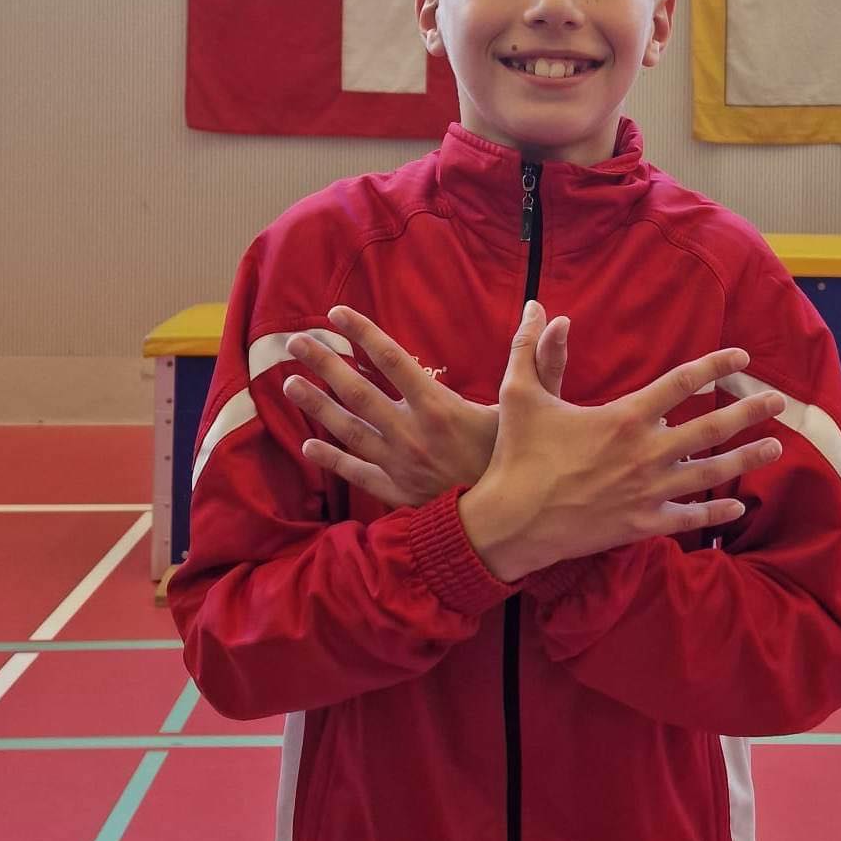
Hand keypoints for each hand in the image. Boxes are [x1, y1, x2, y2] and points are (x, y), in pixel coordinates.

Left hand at [283, 305, 570, 507]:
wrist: (512, 526)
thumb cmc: (523, 460)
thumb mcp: (534, 405)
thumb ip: (540, 359)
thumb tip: (552, 316)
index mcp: (439, 407)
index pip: (392, 359)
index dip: (362, 333)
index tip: (336, 314)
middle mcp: (411, 433)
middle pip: (358, 391)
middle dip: (324, 363)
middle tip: (294, 341)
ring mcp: (399, 464)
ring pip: (348, 429)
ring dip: (316, 406)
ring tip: (288, 384)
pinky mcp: (396, 492)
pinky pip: (356, 472)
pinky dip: (330, 460)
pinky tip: (307, 447)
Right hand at [458, 301, 784, 582]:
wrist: (512, 522)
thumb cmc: (517, 455)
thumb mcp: (520, 394)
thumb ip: (530, 347)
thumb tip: (537, 306)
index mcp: (624, 417)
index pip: (682, 383)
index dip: (716, 365)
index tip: (741, 356)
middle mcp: (646, 453)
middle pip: (712, 429)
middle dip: (750, 411)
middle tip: (780, 401)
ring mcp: (649, 491)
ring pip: (711, 473)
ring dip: (746, 458)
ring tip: (775, 447)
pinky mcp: (643, 523)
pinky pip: (690, 517)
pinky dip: (717, 512)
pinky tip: (738, 506)